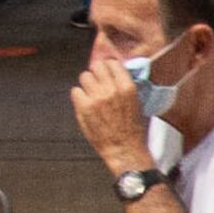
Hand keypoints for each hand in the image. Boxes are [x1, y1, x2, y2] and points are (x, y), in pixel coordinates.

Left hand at [70, 57, 152, 172]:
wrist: (124, 149)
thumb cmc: (133, 129)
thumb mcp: (137, 102)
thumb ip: (125, 85)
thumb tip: (115, 72)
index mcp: (127, 87)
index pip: (113, 63)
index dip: (108, 66)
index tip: (107, 71)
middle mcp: (112, 90)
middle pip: (96, 66)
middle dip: (97, 72)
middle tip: (98, 81)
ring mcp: (96, 98)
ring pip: (84, 76)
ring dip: (88, 83)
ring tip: (92, 93)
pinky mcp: (84, 108)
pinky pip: (75, 91)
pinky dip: (79, 96)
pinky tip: (86, 104)